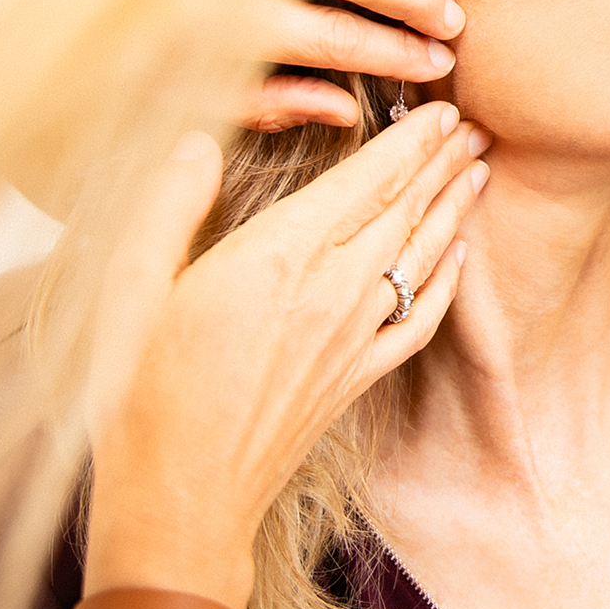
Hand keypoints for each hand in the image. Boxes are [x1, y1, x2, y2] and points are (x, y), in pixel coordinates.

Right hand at [83, 103, 490, 608]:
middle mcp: (332, 290)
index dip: (408, 141)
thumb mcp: (132, 287)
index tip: (439, 109)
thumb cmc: (144, 392)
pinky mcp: (358, 377)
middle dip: (442, 161)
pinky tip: (461, 255)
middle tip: (472, 122)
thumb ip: (169, 204)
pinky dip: (447, 279)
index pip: (365, 180)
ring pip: (420, 255)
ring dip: (453, 208)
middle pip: (403, 209)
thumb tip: (196, 140)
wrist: (181, 500)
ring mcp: (353, 336)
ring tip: (477, 169)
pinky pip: (421, 319)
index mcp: (279, 257)